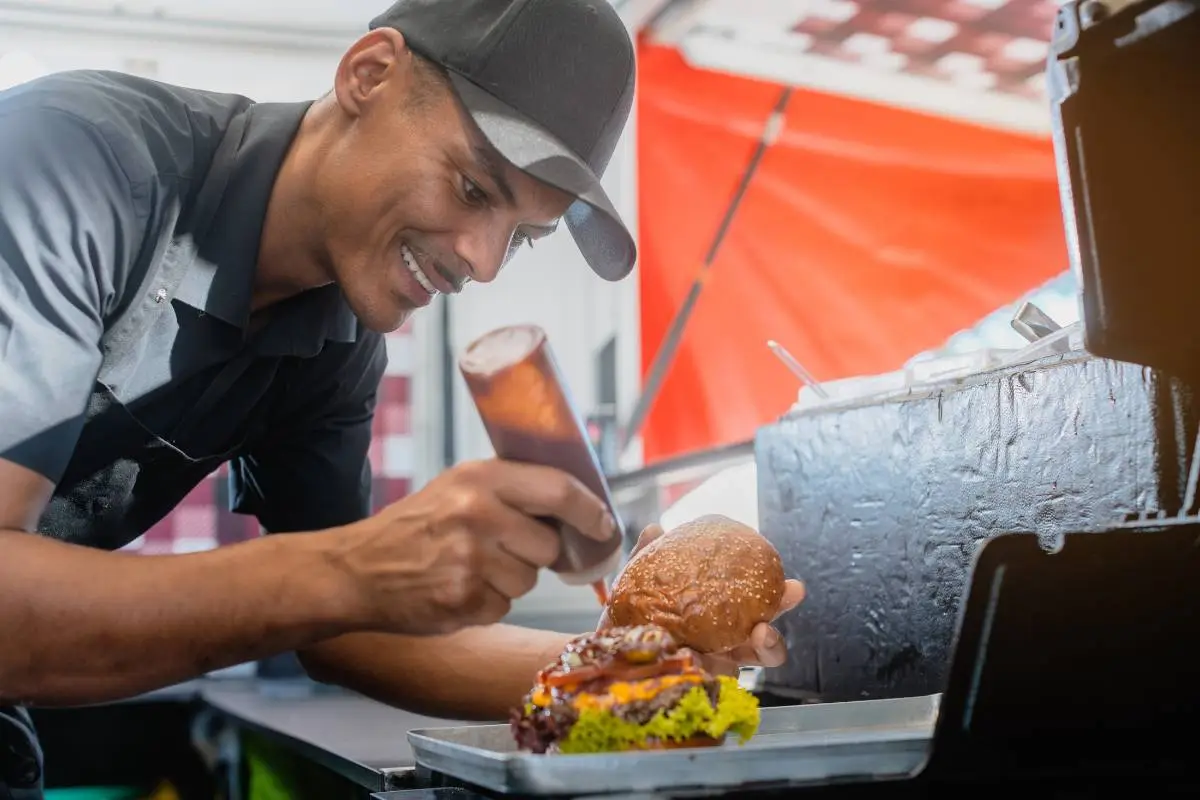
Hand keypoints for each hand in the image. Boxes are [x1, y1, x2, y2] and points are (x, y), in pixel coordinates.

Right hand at [338, 459, 617, 635]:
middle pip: (549, 544)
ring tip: (471, 566)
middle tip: (503, 547)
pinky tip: (458, 587)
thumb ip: (512, 490)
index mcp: (480, 479)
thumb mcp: (458, 487)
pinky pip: (505, 606)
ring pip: (530, 579)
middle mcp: (478, 515)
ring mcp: (471, 560)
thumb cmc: (414, 527)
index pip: (559, 490)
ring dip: (510, 579)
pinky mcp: (464, 600)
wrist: (356, 570)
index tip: (604, 525)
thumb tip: (578, 505)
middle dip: (536, 552)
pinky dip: (488, 602)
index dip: (590, 511)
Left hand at [596, 523, 805, 675]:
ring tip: (762, 632)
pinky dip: (724, 669)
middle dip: (780, 614)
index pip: (753, 599)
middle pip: (763, 631)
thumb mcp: (638, 580)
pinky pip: (720, 680)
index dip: (775, 591)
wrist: (603, 652)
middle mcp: (722, 639)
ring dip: (769, 645)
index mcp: (716, 610)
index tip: (791, 582)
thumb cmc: (629, 615)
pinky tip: (718, 659)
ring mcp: (715, 664)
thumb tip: (655, 526)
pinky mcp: (700, 685)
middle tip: (791, 594)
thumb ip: (649, 555)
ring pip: (755, 660)